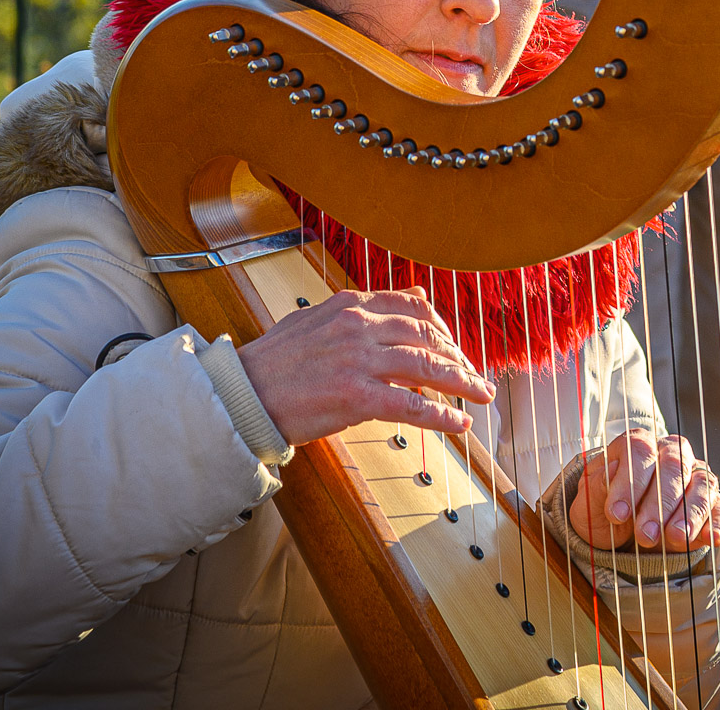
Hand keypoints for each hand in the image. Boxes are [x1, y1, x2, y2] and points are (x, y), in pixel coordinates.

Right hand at [237, 285, 494, 446]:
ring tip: (480, 396)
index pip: (414, 307)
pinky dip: (440, 416)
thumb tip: (414, 295)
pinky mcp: (355, 396)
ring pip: (427, 368)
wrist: (240, 394)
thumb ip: (365, 307)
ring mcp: (359, 360)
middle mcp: (359, 326)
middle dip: (457, 358)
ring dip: (461, 384)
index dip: (442, 329)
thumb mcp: (317, 317)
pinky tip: (457, 424)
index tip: (454, 348)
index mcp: (351, 305)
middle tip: (474, 377)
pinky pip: (411, 405)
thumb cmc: (275, 362)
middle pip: (427, 337)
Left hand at [567, 429, 719, 552]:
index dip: (629, 482)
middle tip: (644, 534)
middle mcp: (671, 453)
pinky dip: (717, 523)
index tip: (617, 514)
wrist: (622, 534)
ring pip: (701, 485)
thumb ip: (596, 488)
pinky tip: (711, 538)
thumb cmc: (605, 512)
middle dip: (659, 502)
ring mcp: (695, 477)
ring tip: (675, 538)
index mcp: (639, 445)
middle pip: (673, 466)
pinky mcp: (712, 504)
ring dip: (689, 513)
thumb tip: (611, 471)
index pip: (639, 451)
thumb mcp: (590, 504)